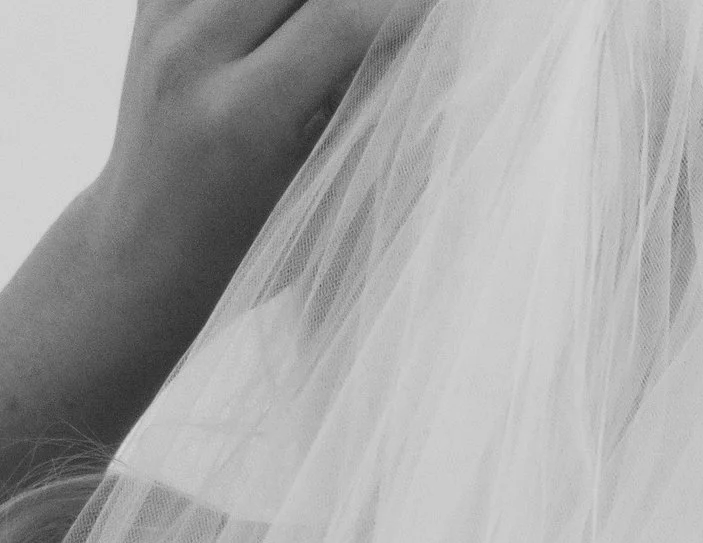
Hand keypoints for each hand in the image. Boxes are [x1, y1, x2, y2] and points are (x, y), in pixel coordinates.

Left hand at [90, 0, 427, 337]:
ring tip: (344, 19)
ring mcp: (162, 19)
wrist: (148, 246)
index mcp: (243, 116)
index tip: (443, 12)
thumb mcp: (318, 189)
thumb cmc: (251, 243)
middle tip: (403, 12)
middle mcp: (192, 54)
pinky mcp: (148, 1)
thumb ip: (361, 109)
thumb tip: (420, 41)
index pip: (341, 20)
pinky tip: (292, 18)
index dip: (404, 5)